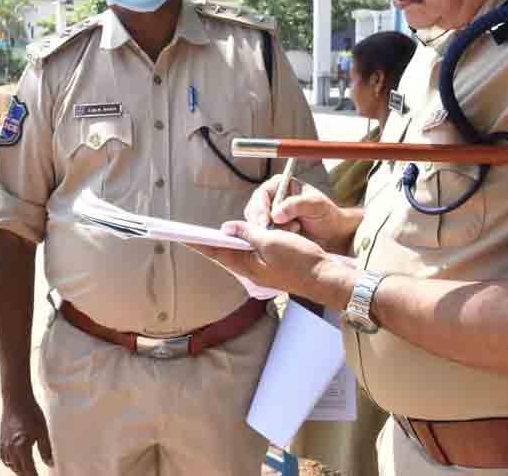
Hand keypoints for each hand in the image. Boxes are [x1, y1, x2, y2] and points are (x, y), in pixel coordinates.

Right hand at [0, 392, 52, 475]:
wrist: (16, 399)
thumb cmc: (31, 413)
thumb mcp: (42, 431)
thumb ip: (46, 449)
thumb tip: (50, 463)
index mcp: (21, 447)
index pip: (29, 469)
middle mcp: (10, 448)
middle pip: (19, 470)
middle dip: (27, 475)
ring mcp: (4, 445)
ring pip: (11, 465)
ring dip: (19, 471)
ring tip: (27, 472)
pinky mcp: (1, 440)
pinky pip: (4, 458)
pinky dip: (10, 464)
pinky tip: (15, 463)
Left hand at [192, 220, 355, 308]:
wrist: (324, 278)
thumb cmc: (300, 260)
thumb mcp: (272, 241)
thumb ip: (248, 233)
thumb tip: (227, 229)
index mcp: (247, 266)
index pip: (216, 252)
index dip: (199, 243)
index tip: (183, 237)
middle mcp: (250, 271)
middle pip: (224, 254)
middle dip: (210, 243)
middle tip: (193, 233)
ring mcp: (261, 271)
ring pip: (238, 254)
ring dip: (228, 243)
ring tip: (215, 233)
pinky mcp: (272, 268)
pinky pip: (252, 255)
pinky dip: (245, 245)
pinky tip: (245, 237)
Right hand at [244, 176, 354, 253]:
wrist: (333, 234)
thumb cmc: (327, 215)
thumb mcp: (316, 205)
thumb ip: (297, 205)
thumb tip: (275, 214)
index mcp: (280, 185)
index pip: (262, 194)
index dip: (260, 208)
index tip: (266, 222)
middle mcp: (272, 198)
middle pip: (253, 209)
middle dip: (261, 222)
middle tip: (271, 232)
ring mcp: (270, 215)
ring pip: (255, 224)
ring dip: (269, 231)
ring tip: (293, 231)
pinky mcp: (271, 230)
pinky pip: (262, 235)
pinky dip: (271, 239)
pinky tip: (288, 239)